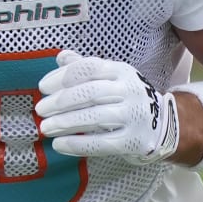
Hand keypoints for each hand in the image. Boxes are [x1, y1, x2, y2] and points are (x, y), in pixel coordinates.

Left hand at [35, 50, 178, 164]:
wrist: (162, 125)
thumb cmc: (127, 99)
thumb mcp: (111, 78)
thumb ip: (86, 68)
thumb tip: (61, 57)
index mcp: (122, 71)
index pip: (89, 69)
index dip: (62, 77)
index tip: (42, 88)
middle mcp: (130, 91)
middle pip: (90, 93)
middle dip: (61, 102)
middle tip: (40, 110)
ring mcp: (135, 116)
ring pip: (95, 118)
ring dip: (65, 123)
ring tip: (45, 128)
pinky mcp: (134, 141)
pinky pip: (102, 143)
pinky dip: (77, 144)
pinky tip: (59, 144)